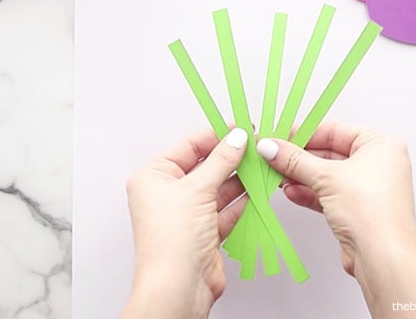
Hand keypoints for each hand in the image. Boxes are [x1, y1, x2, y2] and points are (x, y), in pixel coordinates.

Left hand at [121, 128, 248, 318]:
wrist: (178, 288)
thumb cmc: (171, 241)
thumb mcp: (197, 189)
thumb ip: (221, 161)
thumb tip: (236, 138)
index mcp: (154, 177)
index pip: (188, 145)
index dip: (215, 135)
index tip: (240, 128)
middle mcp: (168, 194)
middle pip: (205, 165)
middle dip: (230, 157)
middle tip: (255, 145)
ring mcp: (187, 213)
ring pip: (218, 187)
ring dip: (239, 177)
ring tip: (261, 164)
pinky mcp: (204, 231)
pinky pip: (226, 208)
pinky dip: (241, 200)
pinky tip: (256, 189)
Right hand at [257, 122, 415, 318]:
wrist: (382, 257)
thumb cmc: (372, 212)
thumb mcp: (326, 177)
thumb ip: (295, 160)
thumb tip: (272, 147)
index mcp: (380, 145)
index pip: (335, 131)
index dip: (304, 133)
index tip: (280, 137)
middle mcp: (377, 164)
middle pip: (328, 153)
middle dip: (299, 158)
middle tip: (273, 155)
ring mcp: (366, 188)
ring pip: (326, 175)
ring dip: (300, 176)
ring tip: (276, 174)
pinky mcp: (356, 209)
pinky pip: (328, 194)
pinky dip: (308, 192)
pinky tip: (290, 191)